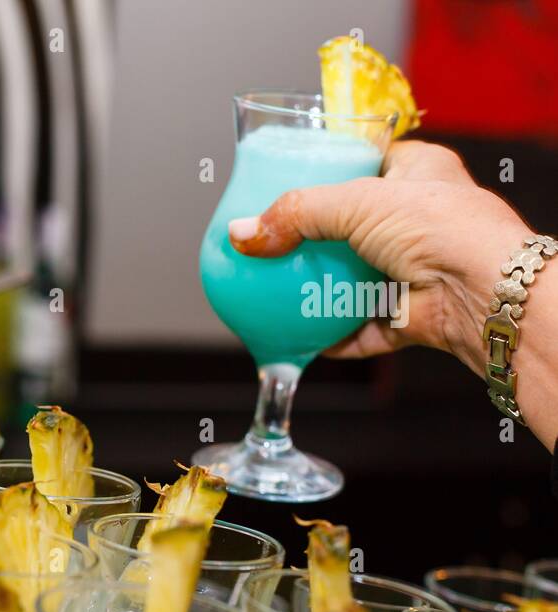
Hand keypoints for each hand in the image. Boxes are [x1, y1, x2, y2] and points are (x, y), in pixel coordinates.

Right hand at [227, 141, 531, 368]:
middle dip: (314, 238)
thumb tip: (242, 235)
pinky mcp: (408, 313)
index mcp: (419, 171)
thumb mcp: (356, 202)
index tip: (290, 180)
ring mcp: (415, 268)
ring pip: (355, 278)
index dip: (330, 167)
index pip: (366, 162)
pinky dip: (334, 334)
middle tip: (274, 241)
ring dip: (320, 289)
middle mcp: (420, 219)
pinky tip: (303, 338)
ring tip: (278, 290)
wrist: (480, 293)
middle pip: (351, 225)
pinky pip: (361, 325)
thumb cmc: (439, 227)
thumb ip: (295, 214)